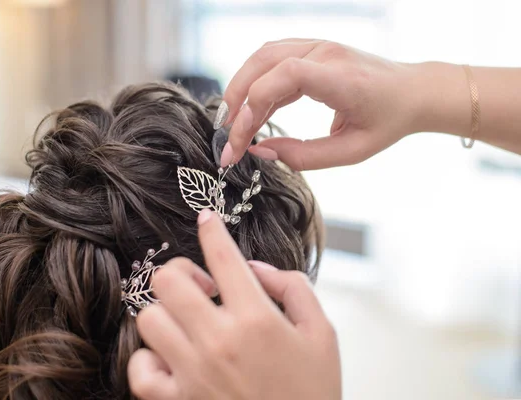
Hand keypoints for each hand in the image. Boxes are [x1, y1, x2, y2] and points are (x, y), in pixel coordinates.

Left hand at [127, 209, 340, 399]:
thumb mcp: (322, 335)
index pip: (222, 257)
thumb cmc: (311, 394)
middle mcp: (219, 341)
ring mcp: (192, 373)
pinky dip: (148, 359)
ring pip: (149, 318)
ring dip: (166, 314)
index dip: (212, 230)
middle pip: (168, 280)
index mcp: (257, 319)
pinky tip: (170, 358)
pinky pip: (139, 369)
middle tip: (202, 289)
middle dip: (182, 273)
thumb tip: (255, 268)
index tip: (207, 220)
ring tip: (187, 323)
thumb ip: (293, 288)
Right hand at [216, 39, 426, 169]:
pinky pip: (273, 61)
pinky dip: (255, 84)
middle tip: (226, 136)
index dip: (254, 105)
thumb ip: (304, 155)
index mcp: (341, 77)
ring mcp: (317, 46)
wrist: (412, 92)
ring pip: (262, 57)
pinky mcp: (311, 50)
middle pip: (263, 62)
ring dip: (240, 88)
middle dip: (236, 99)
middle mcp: (326, 52)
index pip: (284, 75)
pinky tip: (252, 111)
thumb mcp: (351, 152)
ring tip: (232, 123)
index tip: (241, 140)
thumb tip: (260, 152)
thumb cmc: (387, 121)